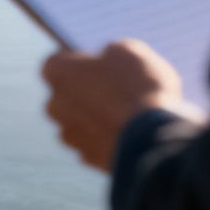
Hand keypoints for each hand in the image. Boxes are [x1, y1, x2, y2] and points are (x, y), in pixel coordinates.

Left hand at [40, 39, 188, 172]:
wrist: (154, 137)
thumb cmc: (139, 87)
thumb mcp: (131, 51)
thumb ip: (112, 52)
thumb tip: (111, 57)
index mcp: (58, 72)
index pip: (58, 62)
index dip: (80, 61)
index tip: (99, 62)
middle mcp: (55, 105)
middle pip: (67, 93)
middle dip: (88, 90)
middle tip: (118, 87)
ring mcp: (69, 134)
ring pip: (81, 121)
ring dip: (99, 116)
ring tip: (131, 111)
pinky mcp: (88, 158)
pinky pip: (97, 142)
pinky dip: (111, 138)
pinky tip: (133, 132)